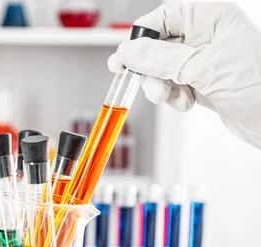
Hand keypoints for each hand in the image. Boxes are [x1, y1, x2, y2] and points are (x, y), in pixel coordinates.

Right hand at [108, 2, 260, 148]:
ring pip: (162, 69)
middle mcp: (207, 35)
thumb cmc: (259, 87)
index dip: (142, 36)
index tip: (126, 56)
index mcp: (212, 17)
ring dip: (161, 86)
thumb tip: (129, 52)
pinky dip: (174, 97)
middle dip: (151, 69)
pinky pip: (173, 85)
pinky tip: (186, 102)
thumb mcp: (204, 68)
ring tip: (171, 97)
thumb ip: (161, 59)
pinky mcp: (202, 82)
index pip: (164, 16)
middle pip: (158, 45)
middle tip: (147, 84)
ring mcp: (203, 60)